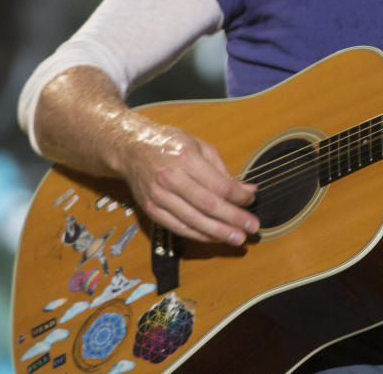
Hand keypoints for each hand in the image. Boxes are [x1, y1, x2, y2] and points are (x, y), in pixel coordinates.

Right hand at [116, 118, 258, 246]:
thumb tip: (248, 191)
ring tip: (238, 238)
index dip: (238, 197)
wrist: (131, 149)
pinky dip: (199, 235)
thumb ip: (223, 171)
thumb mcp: (199, 147)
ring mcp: (159, 197)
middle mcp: (170, 178)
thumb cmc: (169, 144)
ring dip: (219, 232)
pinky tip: (215, 238)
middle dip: (233, 219)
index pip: (218, 184)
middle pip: (208, 205)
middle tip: (252, 228)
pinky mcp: (152, 210)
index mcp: (185, 158)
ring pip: (193, 220)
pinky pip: (179, 228)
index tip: (251, 201)